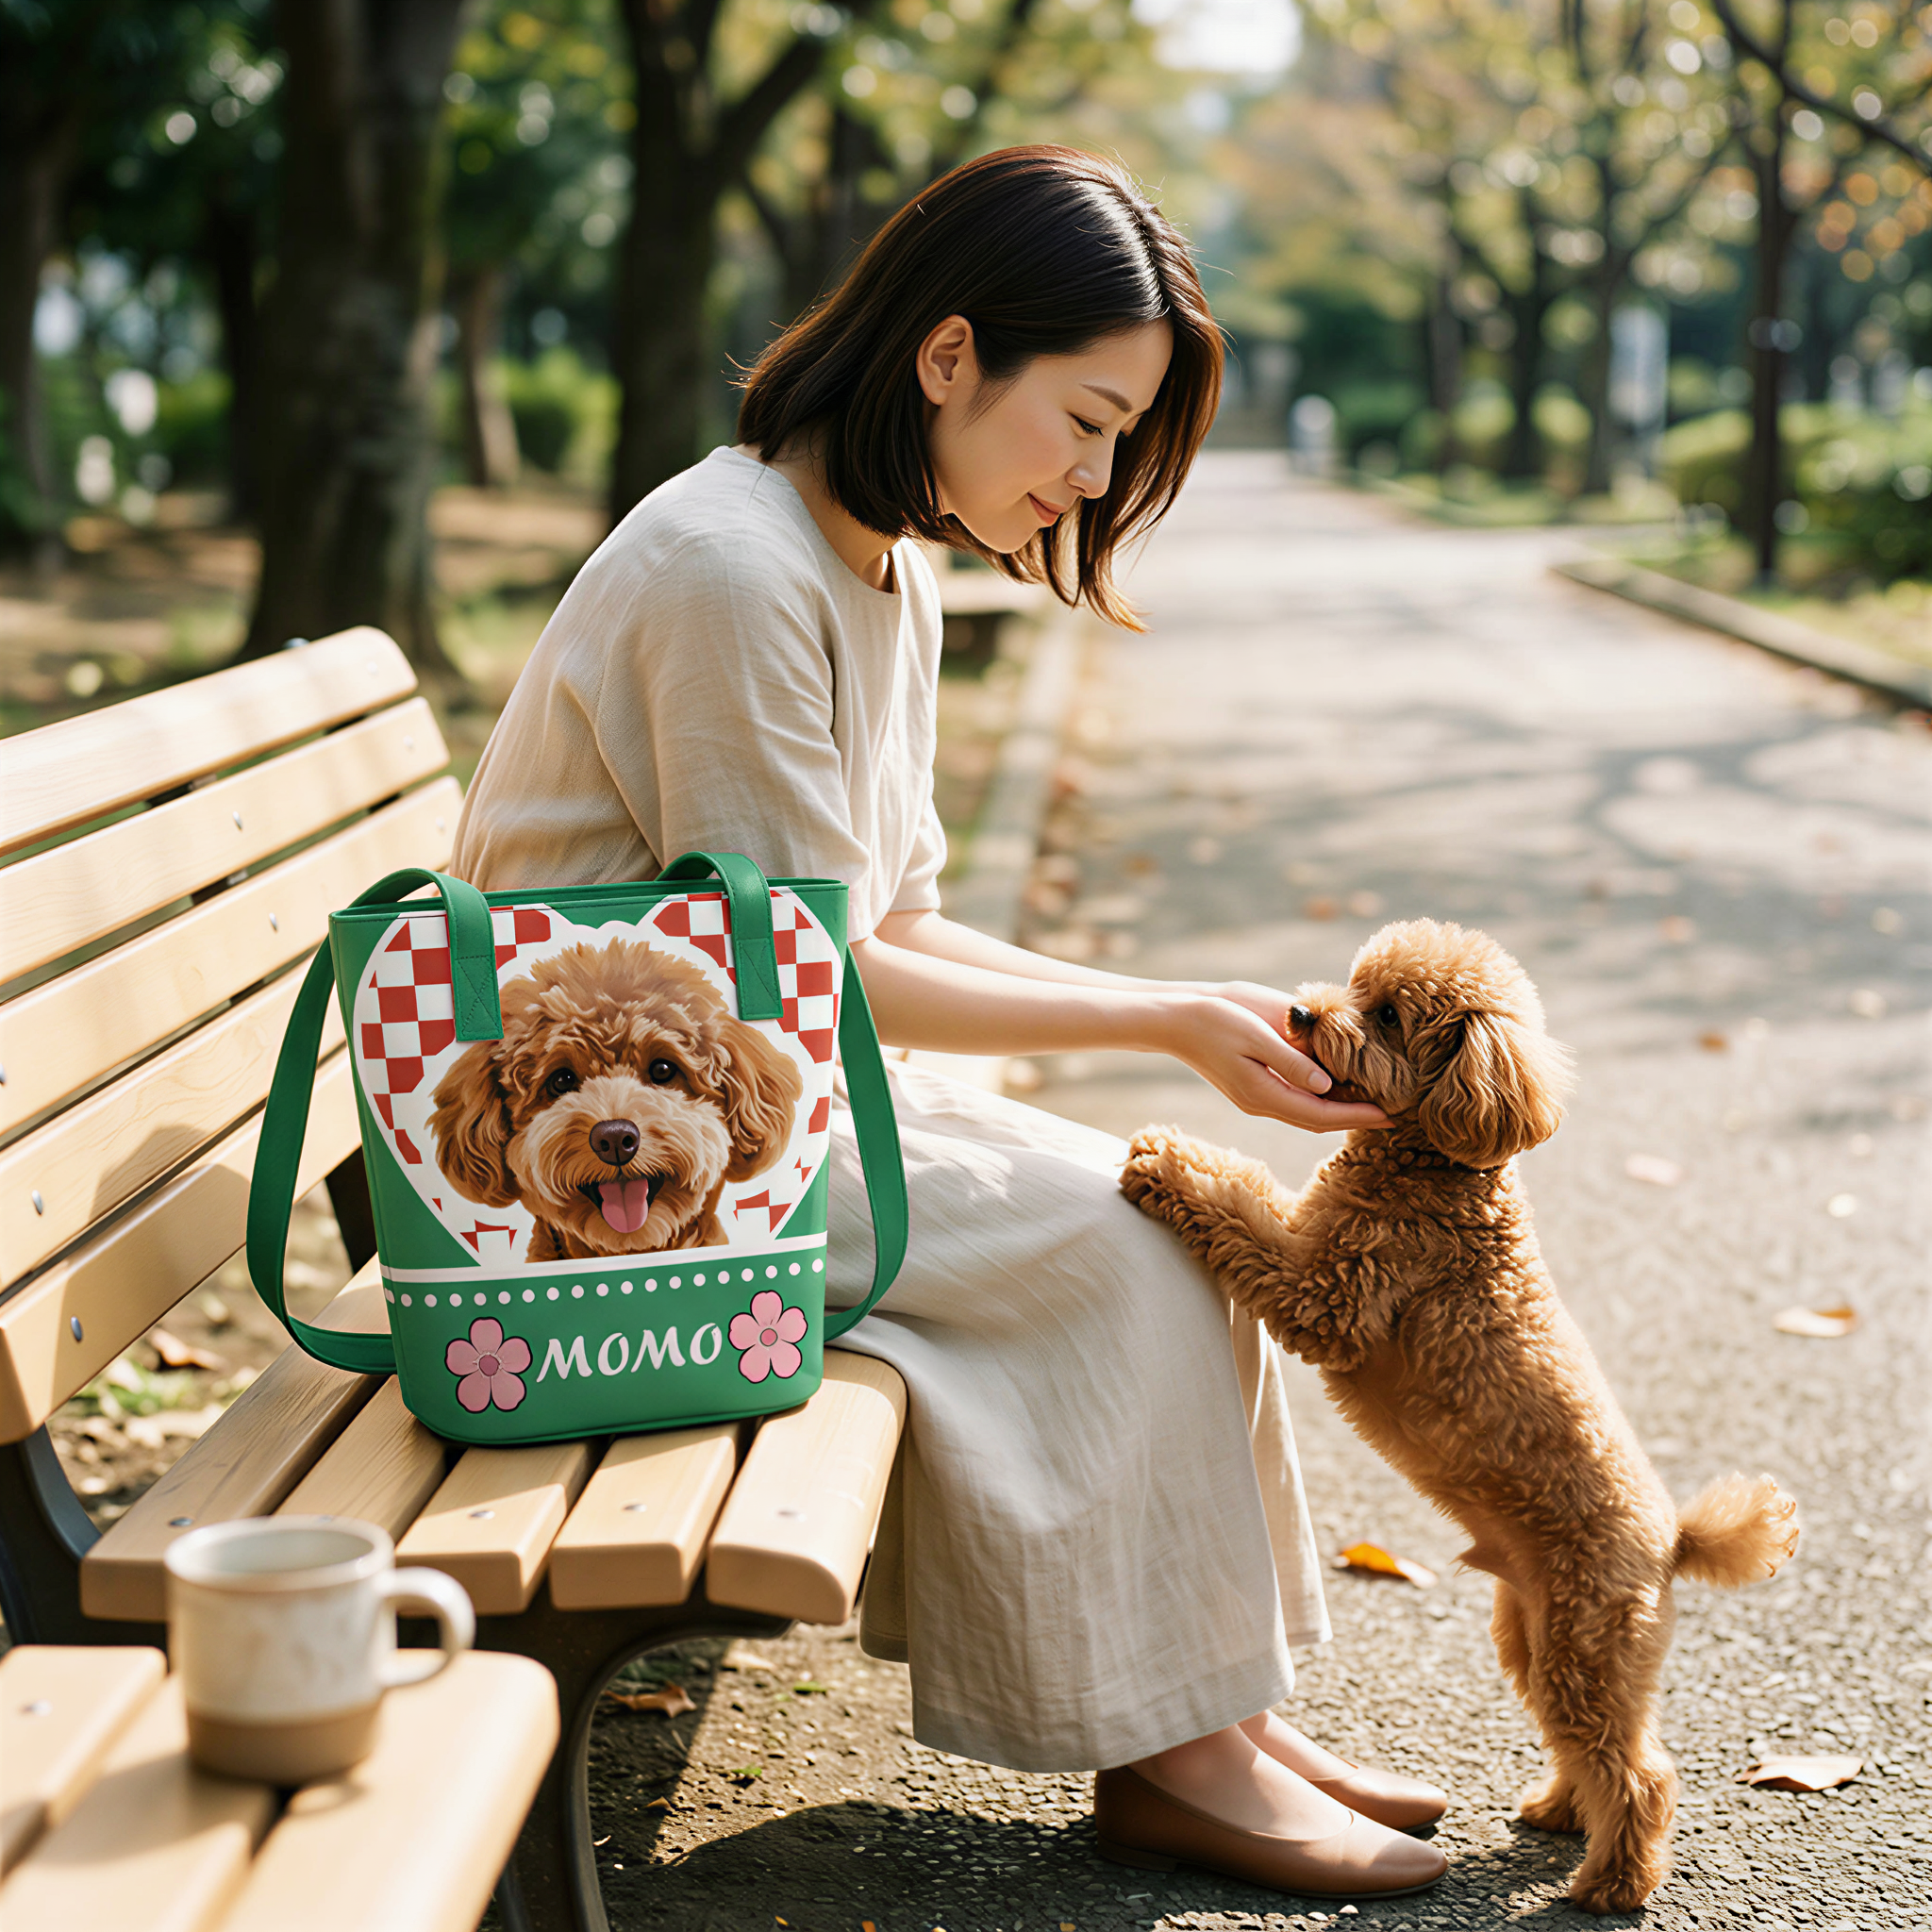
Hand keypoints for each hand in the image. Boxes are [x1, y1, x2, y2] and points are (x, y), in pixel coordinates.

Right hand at [1158, 988, 1389, 1133]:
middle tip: (1393, 1115)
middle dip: (1355, 1118)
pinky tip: (1338, 1086)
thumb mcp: (1255, 1034)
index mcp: (1263, 1093)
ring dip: (1339, 1111)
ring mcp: (1256, 1095)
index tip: (1390, 1115)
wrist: (1175, 1017)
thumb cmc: (1213, 1019)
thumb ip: (1291, 1060)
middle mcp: (1262, 1101)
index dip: (1358, 1115)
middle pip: (1317, 1119)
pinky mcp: (1253, 1084)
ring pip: (1307, 1112)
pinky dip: (1321, 1097)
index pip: (1321, 1113)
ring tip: (1373, 1104)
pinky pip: (1295, 1098)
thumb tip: (1327, 1085)